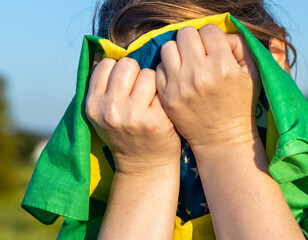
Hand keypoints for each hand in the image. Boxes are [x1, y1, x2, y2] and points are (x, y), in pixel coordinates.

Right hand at [86, 57, 180, 173]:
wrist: (145, 166)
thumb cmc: (126, 134)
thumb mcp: (103, 114)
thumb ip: (104, 87)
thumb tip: (109, 49)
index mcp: (92, 106)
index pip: (107, 64)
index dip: (118, 71)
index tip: (124, 84)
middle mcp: (110, 110)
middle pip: (128, 64)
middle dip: (136, 73)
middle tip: (140, 90)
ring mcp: (134, 116)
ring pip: (148, 73)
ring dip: (152, 82)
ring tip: (151, 99)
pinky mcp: (156, 120)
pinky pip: (163, 88)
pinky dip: (164, 94)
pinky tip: (161, 108)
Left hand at [156, 24, 259, 148]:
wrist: (223, 139)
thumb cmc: (241, 105)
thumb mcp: (253, 74)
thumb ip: (240, 46)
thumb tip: (220, 35)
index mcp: (222, 66)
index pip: (208, 29)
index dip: (212, 37)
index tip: (214, 48)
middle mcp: (199, 74)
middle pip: (186, 33)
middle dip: (194, 40)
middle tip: (199, 54)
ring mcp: (180, 86)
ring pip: (168, 47)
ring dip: (178, 53)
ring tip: (187, 64)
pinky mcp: (167, 97)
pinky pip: (159, 68)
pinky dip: (168, 70)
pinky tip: (179, 78)